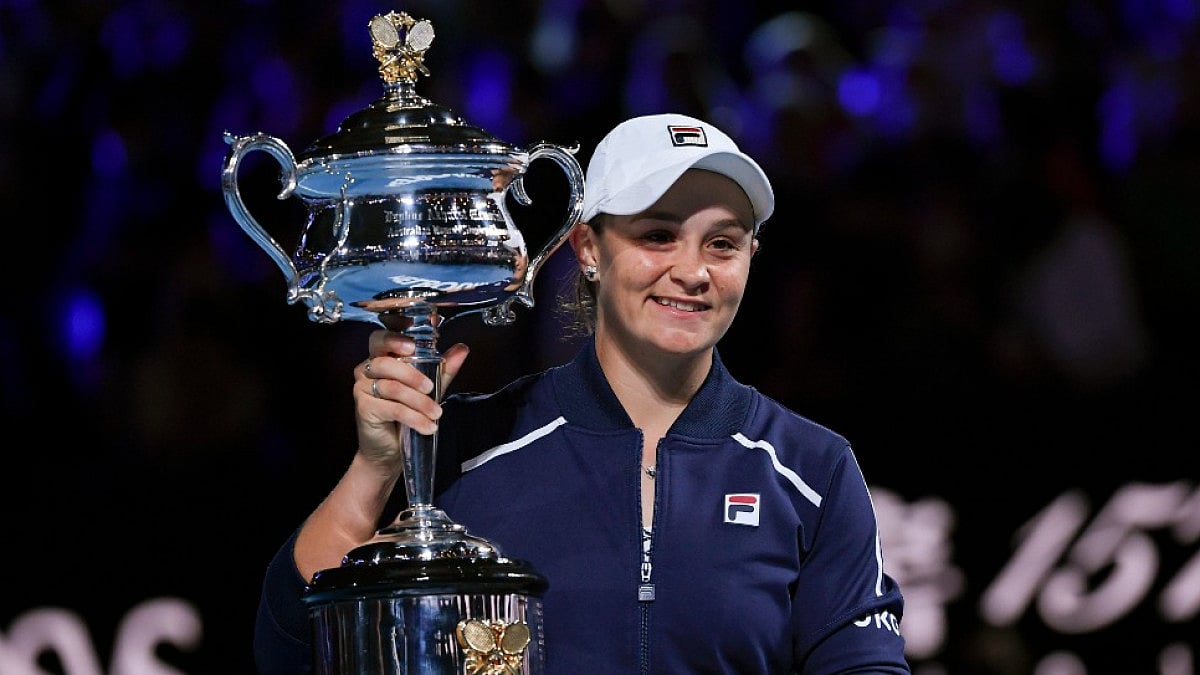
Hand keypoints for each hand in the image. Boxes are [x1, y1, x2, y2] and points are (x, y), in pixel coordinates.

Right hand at [355, 329, 469, 467]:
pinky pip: (392, 408)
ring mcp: (362, 388)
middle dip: (413, 375)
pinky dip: (413, 417)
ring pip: (393, 387)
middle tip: (431, 388)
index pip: (381, 339)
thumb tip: (461, 349)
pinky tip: (427, 426)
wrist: (390, 448)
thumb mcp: (428, 388)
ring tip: (436, 414)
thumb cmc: (406, 412)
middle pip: (387, 363)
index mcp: (380, 357)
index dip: (395, 338)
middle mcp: (367, 369)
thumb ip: (443, 368)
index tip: (413, 345)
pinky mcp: (363, 408)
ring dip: (419, 402)